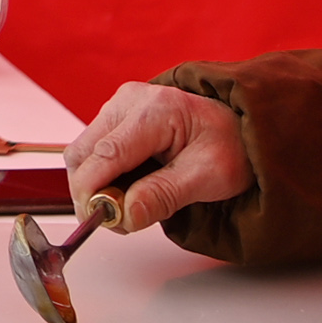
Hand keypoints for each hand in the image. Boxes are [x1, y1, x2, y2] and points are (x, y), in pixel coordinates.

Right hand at [66, 81, 248, 230]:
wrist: (238, 129)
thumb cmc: (230, 146)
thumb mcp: (209, 177)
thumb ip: (165, 195)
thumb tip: (126, 215)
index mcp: (156, 109)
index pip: (107, 153)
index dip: (94, 190)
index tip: (99, 220)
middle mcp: (130, 100)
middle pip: (85, 152)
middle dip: (91, 192)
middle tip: (116, 222)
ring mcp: (119, 106)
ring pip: (83, 153)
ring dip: (95, 186)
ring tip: (125, 208)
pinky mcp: (116, 117)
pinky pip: (93, 151)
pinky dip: (102, 176)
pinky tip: (125, 190)